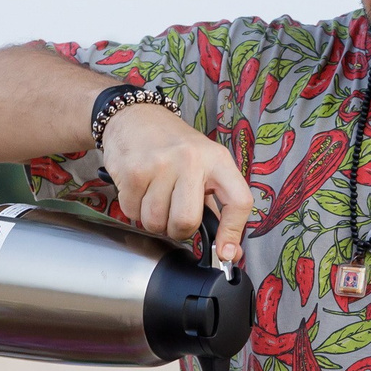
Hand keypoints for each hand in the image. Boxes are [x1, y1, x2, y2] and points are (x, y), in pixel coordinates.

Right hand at [100, 103, 251, 268]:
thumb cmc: (174, 146)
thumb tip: (229, 252)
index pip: (238, 201)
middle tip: (174, 216)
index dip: (233, 233)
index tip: (226, 253)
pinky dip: (134, 209)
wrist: (136, 117)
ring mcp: (160, 164)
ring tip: (156, 199)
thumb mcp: (205, 164)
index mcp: (217, 159)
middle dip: (178, 230)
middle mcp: (191, 159)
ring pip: (156, 222)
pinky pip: (133, 212)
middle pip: (186, 221)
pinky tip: (139, 190)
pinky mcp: (133, 171)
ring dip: (154, 221)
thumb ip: (217, 206)